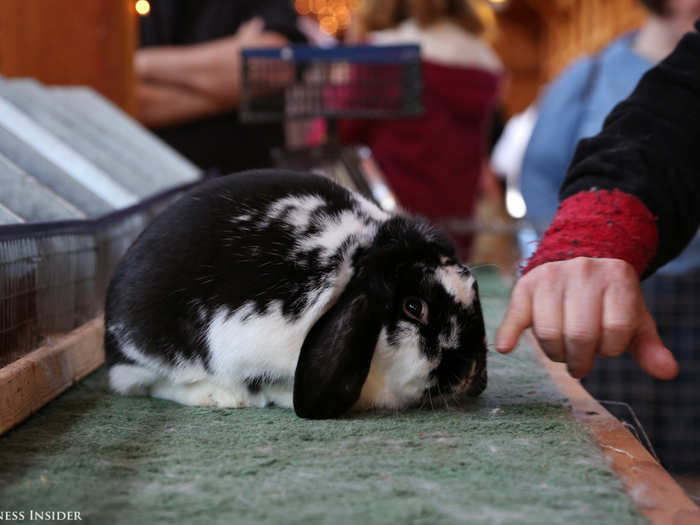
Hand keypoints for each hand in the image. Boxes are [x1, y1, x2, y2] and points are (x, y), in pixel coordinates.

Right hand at [495, 257, 678, 379]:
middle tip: (580, 365)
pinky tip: (506, 348)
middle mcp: (583, 271)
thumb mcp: (633, 317)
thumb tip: (668, 372)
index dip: (610, 349)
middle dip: (580, 359)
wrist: (577, 261)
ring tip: (562, 351)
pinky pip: (516, 314)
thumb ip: (648, 345)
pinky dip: (509, 333)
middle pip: (580, 334)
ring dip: (555, 353)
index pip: (615, 331)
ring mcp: (551, 276)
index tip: (606, 348)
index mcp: (617, 278)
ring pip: (549, 331)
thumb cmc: (608, 300)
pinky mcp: (525, 285)